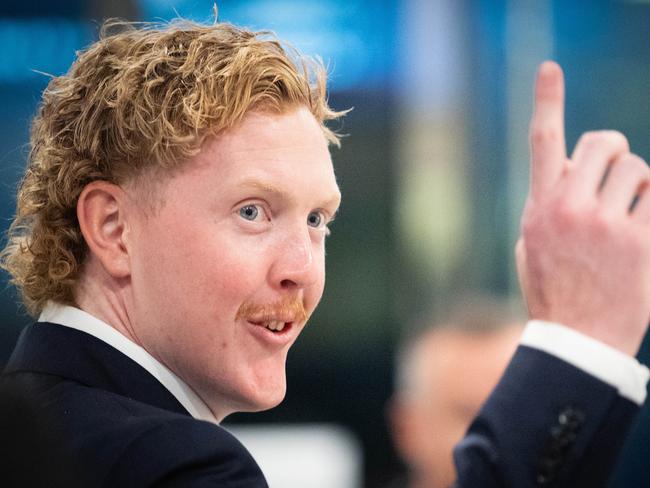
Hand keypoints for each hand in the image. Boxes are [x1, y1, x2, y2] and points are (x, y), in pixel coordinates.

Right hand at [516, 61, 649, 355]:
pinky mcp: (640, 240)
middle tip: (615, 172)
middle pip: (603, 141)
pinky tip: (639, 233)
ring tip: (627, 213)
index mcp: (539, 206)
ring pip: (637, 167)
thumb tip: (575, 169)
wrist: (577, 337)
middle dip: (613, 150)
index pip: (542, 141)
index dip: (546, 100)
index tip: (549, 68)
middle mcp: (569, 207)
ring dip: (637, 182)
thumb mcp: (532, 242)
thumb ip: (549, 201)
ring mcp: (606, 223)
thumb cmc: (553, 287)